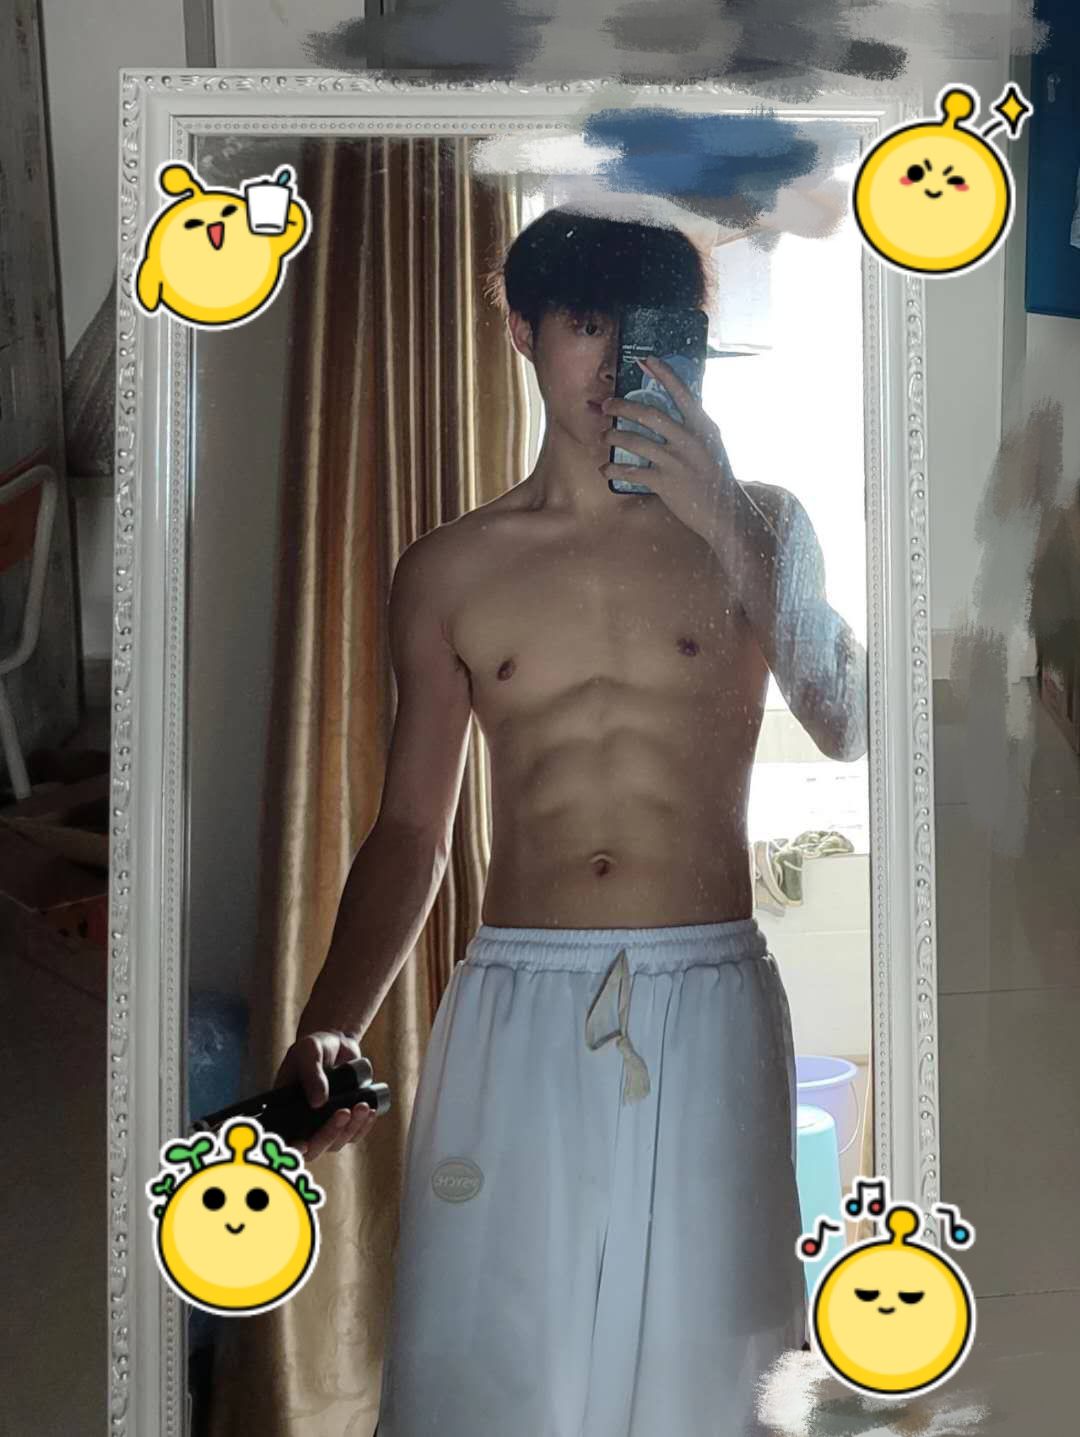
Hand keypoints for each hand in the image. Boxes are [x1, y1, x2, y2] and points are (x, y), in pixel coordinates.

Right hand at [274, 1029, 378, 1160]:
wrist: (337, 1043)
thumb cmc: (316, 1046)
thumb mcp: (309, 1052)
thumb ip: (312, 1074)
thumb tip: (318, 1103)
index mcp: (286, 1108)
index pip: (285, 1138)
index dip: (292, 1148)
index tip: (302, 1145)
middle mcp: (303, 1122)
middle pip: (313, 1147)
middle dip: (329, 1134)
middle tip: (343, 1112)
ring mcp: (324, 1124)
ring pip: (336, 1142)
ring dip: (350, 1128)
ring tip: (362, 1106)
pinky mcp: (344, 1120)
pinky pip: (353, 1134)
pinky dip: (363, 1126)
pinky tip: (370, 1111)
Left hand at [600, 355, 738, 537]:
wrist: (722, 511)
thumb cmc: (715, 477)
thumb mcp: (712, 445)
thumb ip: (694, 428)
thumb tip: (675, 411)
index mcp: (702, 427)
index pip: (682, 393)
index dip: (663, 375)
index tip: (646, 361)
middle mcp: (689, 440)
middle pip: (649, 414)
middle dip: (622, 407)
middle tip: (607, 405)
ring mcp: (676, 461)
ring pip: (635, 441)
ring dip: (614, 436)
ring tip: (605, 436)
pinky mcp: (665, 482)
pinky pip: (631, 472)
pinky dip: (614, 470)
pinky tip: (605, 470)